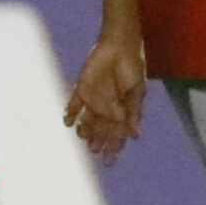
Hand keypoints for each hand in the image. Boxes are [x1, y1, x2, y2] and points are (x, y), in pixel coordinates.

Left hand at [63, 31, 146, 161]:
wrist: (119, 45)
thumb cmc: (132, 66)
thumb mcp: (137, 90)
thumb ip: (134, 112)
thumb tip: (136, 135)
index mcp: (121, 111)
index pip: (117, 133)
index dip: (114, 146)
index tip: (110, 159)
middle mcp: (106, 109)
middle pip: (100, 131)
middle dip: (98, 142)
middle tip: (95, 151)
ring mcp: (93, 100)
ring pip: (86, 122)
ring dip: (84, 131)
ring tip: (84, 135)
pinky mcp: (81, 89)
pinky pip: (74, 105)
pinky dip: (70, 114)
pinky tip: (69, 121)